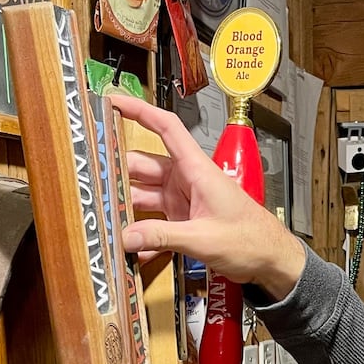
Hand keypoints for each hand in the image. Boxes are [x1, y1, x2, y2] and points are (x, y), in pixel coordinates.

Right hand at [110, 94, 305, 300]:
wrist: (272, 261)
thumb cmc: (252, 240)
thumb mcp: (204, 238)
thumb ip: (164, 237)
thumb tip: (127, 236)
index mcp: (196, 169)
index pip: (165, 127)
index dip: (139, 111)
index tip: (112, 102)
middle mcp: (187, 179)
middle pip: (143, 165)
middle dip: (117, 171)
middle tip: (92, 181)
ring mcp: (184, 200)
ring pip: (144, 194)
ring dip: (126, 207)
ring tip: (104, 217)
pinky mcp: (184, 221)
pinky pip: (155, 222)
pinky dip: (143, 234)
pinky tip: (131, 248)